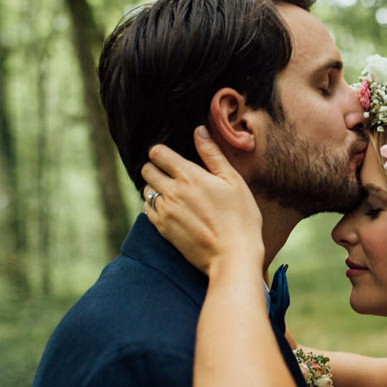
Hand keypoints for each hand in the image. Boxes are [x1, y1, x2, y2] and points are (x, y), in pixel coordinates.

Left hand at [142, 127, 263, 274]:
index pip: (158, 153)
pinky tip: (171, 209)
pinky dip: (154, 205)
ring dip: (155, 187)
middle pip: (147, 170)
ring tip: (172, 192)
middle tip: (170, 173)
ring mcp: (164, 212)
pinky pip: (147, 210)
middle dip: (155, 167)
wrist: (233, 255)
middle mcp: (171, 192)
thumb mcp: (233, 181)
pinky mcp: (162, 229)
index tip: (170, 156)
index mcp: (189, 176)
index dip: (162, 151)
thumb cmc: (240, 217)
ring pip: (146, 190)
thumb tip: (198, 130)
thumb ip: (212, 154)